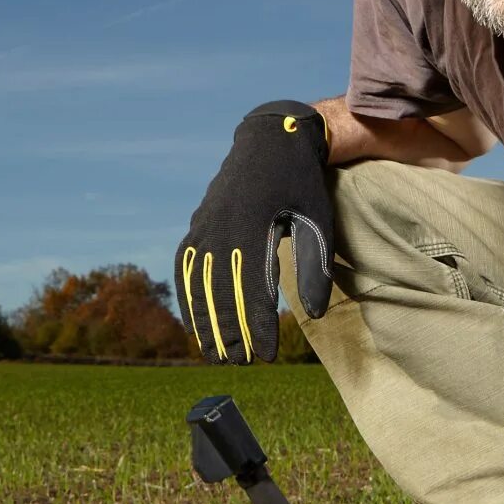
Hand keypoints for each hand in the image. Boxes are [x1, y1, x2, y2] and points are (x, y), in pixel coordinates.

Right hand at [174, 100, 332, 362]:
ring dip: (207, 323)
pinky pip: (187, 267)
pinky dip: (188, 298)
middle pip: (221, 292)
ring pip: (199, 284)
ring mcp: (203, 225)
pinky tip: (196, 323)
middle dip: (230, 333)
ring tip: (218, 356)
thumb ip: (315, 266)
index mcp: (252, 225)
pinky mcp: (197, 225)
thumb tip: (315, 314)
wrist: (269, 139)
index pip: (254, 289)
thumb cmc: (300, 183)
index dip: (259, 326)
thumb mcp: (316, 219)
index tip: (268, 356)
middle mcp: (220, 226)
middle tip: (242, 365)